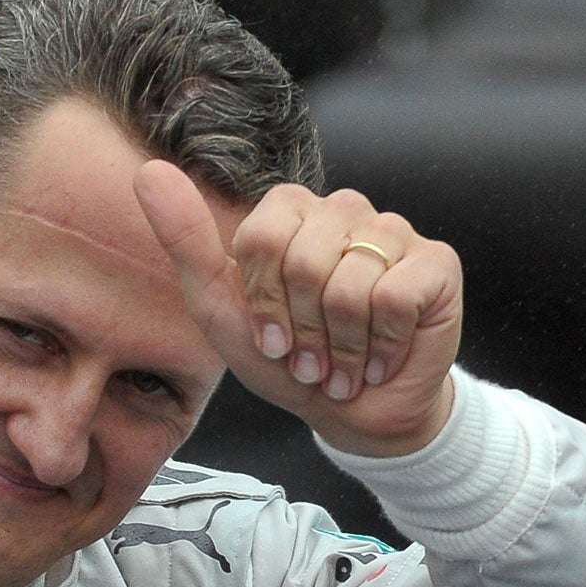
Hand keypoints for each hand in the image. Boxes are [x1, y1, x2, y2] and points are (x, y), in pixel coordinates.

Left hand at [134, 162, 461, 455]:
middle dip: (302, 330)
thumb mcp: (220, 307)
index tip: (272, 337)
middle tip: (312, 358)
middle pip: (304, 261)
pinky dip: (381, 345)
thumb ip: (185, 239)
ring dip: (341, 347)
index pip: (262, 237)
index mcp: (291, 212)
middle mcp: (344, 210)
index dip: (264, 302)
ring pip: (349, 285)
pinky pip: (394, 298)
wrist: (354, 414)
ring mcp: (393, 231)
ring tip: (343, 363)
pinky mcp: (437, 263)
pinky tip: (382, 357)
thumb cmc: (288, 359)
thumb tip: (149, 172)